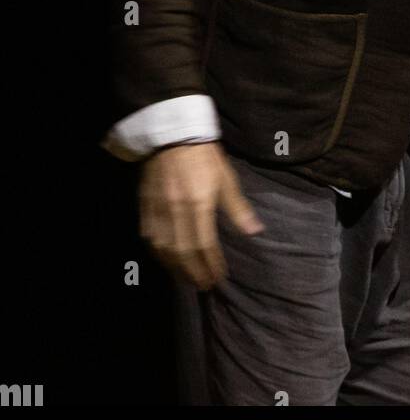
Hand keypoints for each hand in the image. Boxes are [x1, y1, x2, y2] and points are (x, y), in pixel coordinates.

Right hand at [138, 142, 264, 290]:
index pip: (205, 245)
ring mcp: (158, 211)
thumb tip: (255, 231)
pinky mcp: (145, 207)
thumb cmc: (204, 155)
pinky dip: (159, 255)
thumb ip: (237, 208)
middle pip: (183, 253)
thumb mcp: (225, 178)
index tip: (220, 277)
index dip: (212, 265)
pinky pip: (150, 239)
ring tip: (188, 279)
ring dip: (176, 269)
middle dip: (195, 273)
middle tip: (205, 286)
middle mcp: (176, 212)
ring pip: (164, 250)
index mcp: (198, 204)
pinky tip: (167, 261)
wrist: (171, 134)